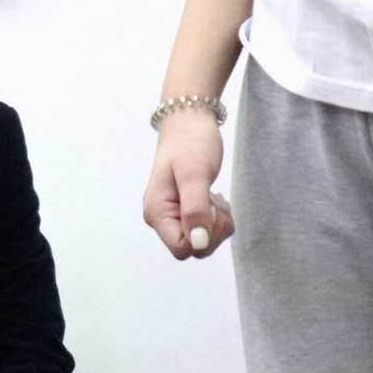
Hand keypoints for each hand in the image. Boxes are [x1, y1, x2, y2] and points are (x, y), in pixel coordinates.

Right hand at [143, 110, 232, 259]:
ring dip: (216, 224)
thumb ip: (195, 210)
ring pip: (200, 242)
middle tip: (216, 201)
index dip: (204, 236)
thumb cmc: (190, 144)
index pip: (182, 248)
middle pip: (192, 248)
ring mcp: (170, 216)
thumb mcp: (195, 176)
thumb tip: (198, 243)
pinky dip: (215, 219)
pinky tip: (212, 199)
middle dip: (213, 230)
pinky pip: (203, 231)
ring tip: (214, 197)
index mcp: (156, 213)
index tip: (211, 209)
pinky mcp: (182, 212)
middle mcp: (159, 219)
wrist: (188, 123)